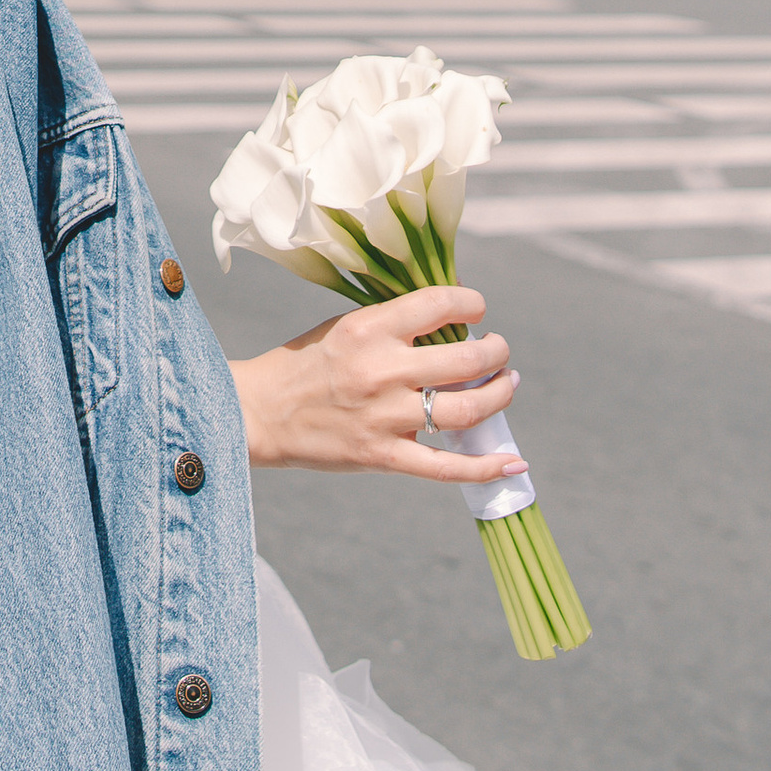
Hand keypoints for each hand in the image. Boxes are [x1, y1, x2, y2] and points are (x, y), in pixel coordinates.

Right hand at [232, 284, 522, 480]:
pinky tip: (514, 464)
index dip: (473, 303)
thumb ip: (393, 322)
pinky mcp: (382, 455)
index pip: (441, 304)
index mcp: (369, 328)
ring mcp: (384, 416)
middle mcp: (382, 369)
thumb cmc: (303, 364)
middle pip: (466, 358)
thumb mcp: (343, 326)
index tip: (479, 309)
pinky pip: (446, 466)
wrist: (257, 412)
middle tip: (500, 352)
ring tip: (508, 385)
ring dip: (500, 395)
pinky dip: (485, 467)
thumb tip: (452, 315)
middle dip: (496, 352)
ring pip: (466, 408)